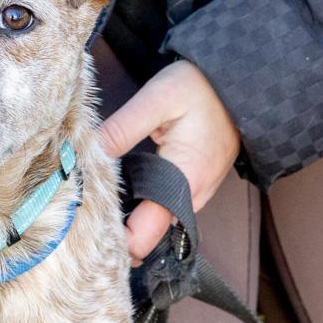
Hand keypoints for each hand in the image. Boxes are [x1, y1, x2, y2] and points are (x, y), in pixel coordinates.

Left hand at [98, 59, 240, 262]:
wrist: (243, 82)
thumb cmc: (202, 87)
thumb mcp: (157, 99)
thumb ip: (121, 129)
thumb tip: (84, 155)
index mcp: (182, 183)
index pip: (141, 238)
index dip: (110, 240)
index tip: (81, 225)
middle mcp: (191, 198)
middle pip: (145, 238)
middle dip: (112, 232)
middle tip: (78, 216)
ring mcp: (194, 196)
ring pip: (153, 225)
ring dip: (125, 221)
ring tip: (91, 205)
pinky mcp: (193, 188)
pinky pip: (162, 209)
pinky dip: (138, 208)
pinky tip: (116, 194)